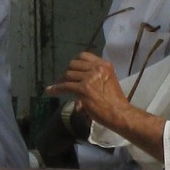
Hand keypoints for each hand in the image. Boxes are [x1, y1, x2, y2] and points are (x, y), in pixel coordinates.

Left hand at [47, 51, 165, 159]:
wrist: (119, 113)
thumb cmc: (115, 102)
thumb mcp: (108, 83)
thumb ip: (94, 80)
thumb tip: (75, 90)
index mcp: (105, 65)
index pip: (84, 56)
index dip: (74, 63)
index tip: (71, 70)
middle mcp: (97, 68)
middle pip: (73, 64)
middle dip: (67, 72)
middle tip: (63, 81)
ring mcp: (90, 78)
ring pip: (68, 74)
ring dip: (61, 81)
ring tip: (57, 87)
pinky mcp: (84, 89)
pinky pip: (65, 86)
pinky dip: (56, 89)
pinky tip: (50, 91)